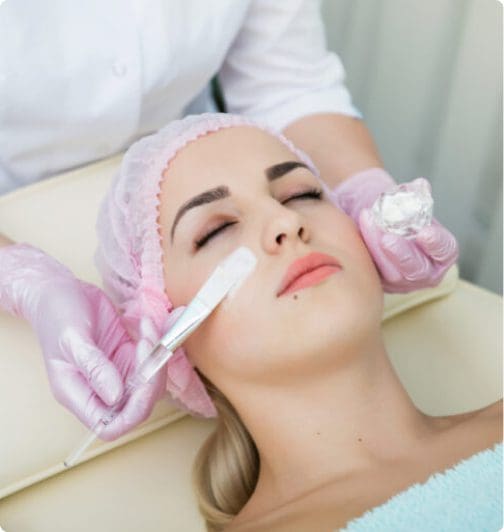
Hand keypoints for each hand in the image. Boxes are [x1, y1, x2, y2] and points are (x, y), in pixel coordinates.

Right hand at [0, 243, 164, 439]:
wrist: (59, 290)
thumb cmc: (56, 314)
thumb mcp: (72, 339)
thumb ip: (94, 368)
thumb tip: (115, 396)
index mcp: (77, 394)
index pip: (110, 426)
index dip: (133, 412)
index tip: (145, 381)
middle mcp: (98, 389)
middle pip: (137, 405)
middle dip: (152, 378)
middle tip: (151, 345)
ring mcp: (115, 371)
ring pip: (149, 382)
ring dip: (157, 357)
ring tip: (148, 329)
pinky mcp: (127, 355)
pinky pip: (150, 359)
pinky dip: (157, 344)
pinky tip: (150, 325)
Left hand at [330, 169, 458, 292]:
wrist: (377, 221)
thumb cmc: (400, 213)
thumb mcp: (409, 204)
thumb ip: (415, 195)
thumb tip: (420, 185)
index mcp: (441, 254)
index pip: (446, 252)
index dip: (437, 243)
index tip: (425, 232)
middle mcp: (425, 273)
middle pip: (417, 270)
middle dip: (403, 254)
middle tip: (388, 238)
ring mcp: (402, 282)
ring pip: (392, 274)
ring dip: (378, 249)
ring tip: (369, 223)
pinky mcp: (381, 283)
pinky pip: (373, 272)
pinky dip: (366, 251)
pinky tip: (361, 228)